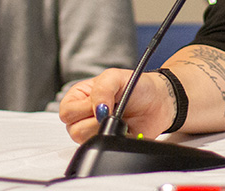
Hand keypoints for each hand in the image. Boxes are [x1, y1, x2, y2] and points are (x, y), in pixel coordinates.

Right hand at [58, 68, 175, 143]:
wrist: (158, 100)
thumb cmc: (136, 85)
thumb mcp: (115, 77)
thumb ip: (102, 89)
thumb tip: (97, 110)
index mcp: (79, 97)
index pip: (66, 111)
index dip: (83, 110)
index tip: (102, 104)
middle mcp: (84, 115)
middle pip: (73, 129)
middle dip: (96, 120)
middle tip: (112, 110)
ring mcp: (95, 130)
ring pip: (86, 140)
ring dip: (106, 128)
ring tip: (119, 117)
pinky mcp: (108, 142)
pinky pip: (105, 147)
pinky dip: (116, 138)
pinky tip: (124, 127)